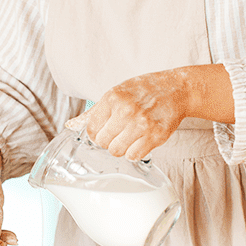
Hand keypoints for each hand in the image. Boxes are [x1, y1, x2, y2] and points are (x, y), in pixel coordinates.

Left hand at [66, 65, 233, 159]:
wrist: (175, 89)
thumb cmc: (143, 90)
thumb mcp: (116, 93)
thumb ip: (94, 111)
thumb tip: (70, 126)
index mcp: (113, 98)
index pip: (91, 129)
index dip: (96, 133)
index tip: (104, 131)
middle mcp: (126, 111)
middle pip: (102, 142)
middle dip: (108, 141)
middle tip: (118, 133)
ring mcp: (142, 124)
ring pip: (117, 151)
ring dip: (121, 148)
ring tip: (129, 137)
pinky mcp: (156, 136)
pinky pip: (134, 156)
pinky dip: (134, 152)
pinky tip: (139, 141)